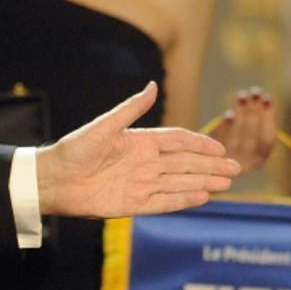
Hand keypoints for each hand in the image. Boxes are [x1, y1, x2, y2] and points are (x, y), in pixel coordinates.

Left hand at [36, 82, 239, 217]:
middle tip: (237, 168)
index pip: (177, 142)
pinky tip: (203, 197)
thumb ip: (131, 109)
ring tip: (227, 183)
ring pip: (179, 183)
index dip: (200, 144)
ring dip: (203, 182)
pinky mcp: (133, 204)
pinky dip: (183, 200)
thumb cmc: (74, 149)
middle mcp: (144, 163)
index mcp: (139, 142)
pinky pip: (164, 202)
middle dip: (210, 166)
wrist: (53, 179)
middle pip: (185, 164)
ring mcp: (140, 184)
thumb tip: (153, 85)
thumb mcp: (105, 126)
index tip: (221, 147)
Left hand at [210, 87, 275, 172]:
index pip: (268, 139)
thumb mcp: (246, 136)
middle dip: (254, 111)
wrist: (204, 165)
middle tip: (255, 91)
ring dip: (241, 114)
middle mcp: (246, 164)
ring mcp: (227, 163)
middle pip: (252, 135)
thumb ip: (254, 123)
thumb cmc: (232, 144)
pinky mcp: (211, 159)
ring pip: (237, 137)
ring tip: (242, 95)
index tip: (268, 98)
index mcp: (259, 159)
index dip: (268, 117)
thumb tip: (263, 98)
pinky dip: (226, 126)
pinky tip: (229, 113)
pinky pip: (220, 140)